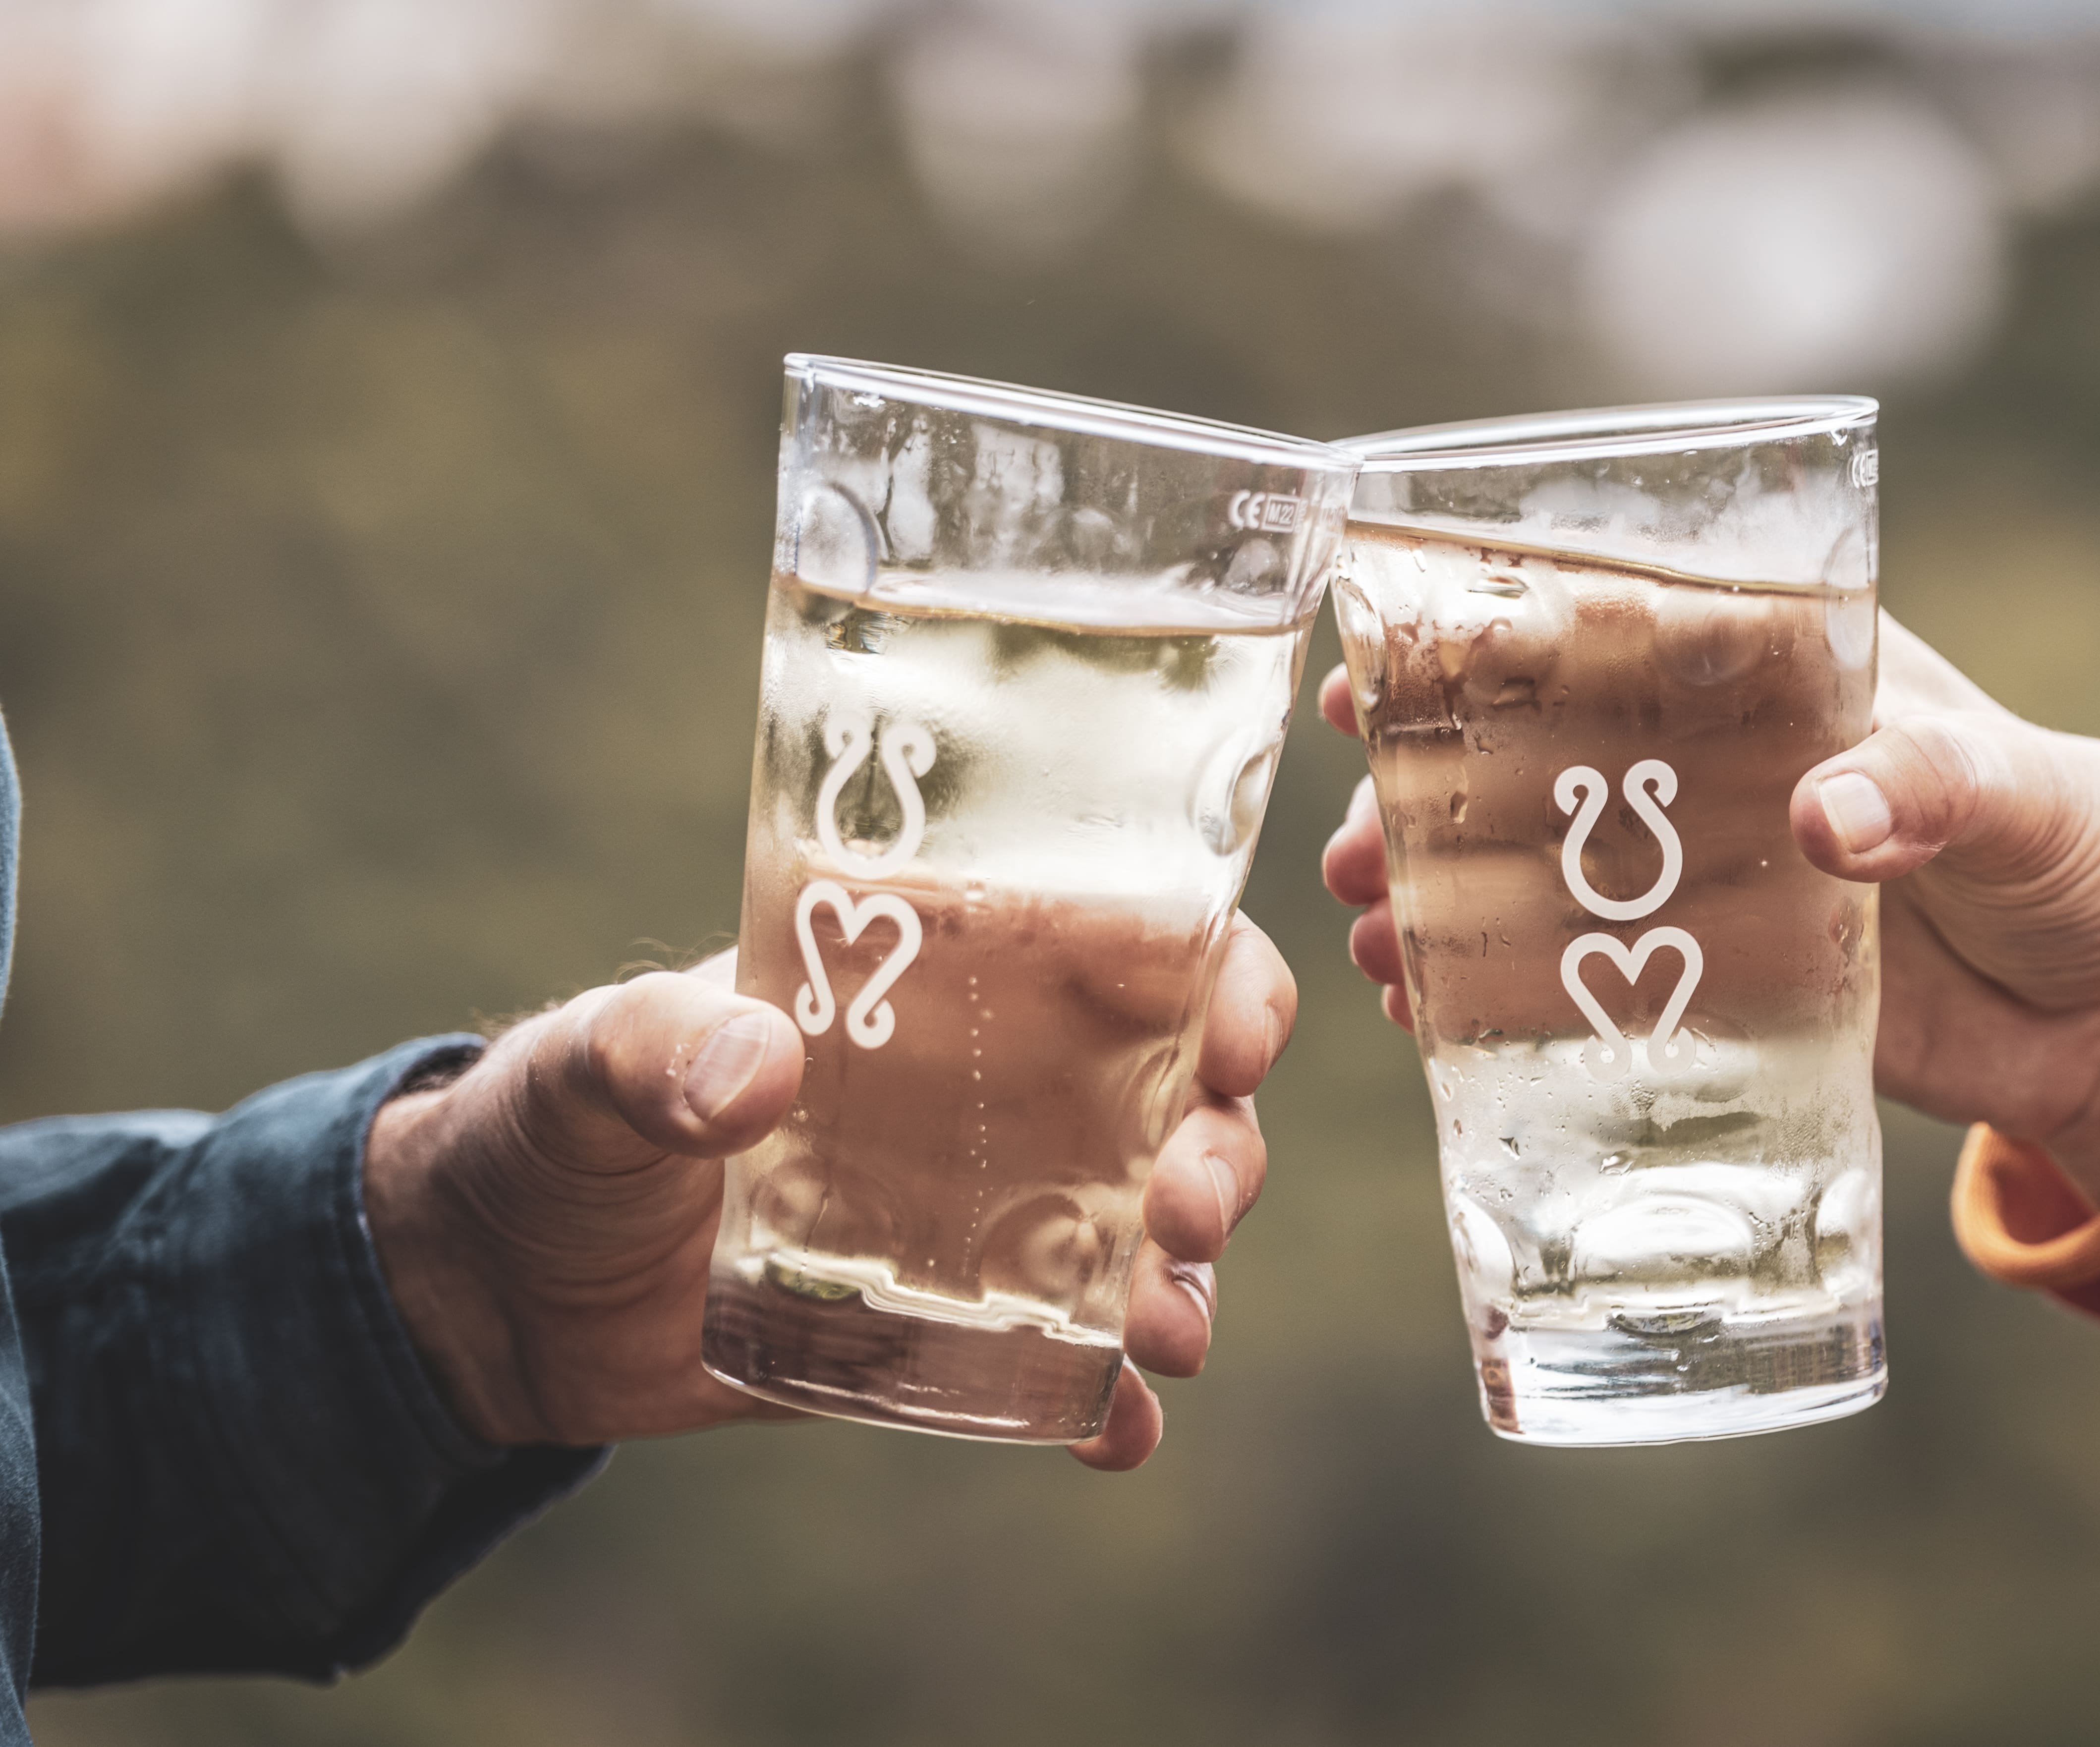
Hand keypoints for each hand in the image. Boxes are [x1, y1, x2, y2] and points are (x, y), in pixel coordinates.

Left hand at [362, 917, 1294, 1468]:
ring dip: (1187, 1278)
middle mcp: (998, 1094)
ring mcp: (987, 1218)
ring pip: (1149, 1235)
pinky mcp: (953, 1333)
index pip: (1125, 950)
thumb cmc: (554, 1125)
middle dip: (1218, 1152)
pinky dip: (1111, 1404)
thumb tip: (761, 1074)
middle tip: (1187, 1208)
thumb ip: (660, 1046)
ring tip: (1169, 1334)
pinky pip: (1069, 1368)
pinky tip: (1119, 1433)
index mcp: (947, 984)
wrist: (502, 1293)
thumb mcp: (592, 1062)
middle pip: (1176, 1102)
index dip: (1214, 978)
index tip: (1231, 1035)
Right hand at [1318, 616, 2099, 1207]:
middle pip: (1548, 757)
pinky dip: (1503, 997)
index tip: (1396, 648)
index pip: (1623, 628)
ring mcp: (1714, 884)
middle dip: (1436, 783)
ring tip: (1372, 926)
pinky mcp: (1722, 989)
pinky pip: (1588, 985)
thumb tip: (1825, 821)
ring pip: (1545, 872)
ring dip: (1444, 893)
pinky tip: (1426, 1011)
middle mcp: (1730, 774)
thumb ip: (1936, 790)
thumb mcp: (2036, 797)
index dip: (1501, 634)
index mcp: (1792, 681)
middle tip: (1358, 828)